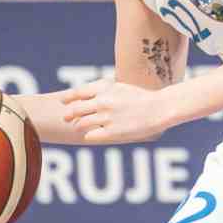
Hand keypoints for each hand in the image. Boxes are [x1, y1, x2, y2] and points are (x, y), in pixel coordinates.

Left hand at [58, 80, 174, 143]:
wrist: (160, 108)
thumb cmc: (140, 98)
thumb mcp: (120, 87)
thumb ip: (101, 90)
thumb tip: (82, 97)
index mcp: (104, 87)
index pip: (77, 92)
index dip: (67, 98)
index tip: (63, 102)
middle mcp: (103, 101)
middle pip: (75, 109)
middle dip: (69, 114)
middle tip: (67, 118)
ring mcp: (106, 117)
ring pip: (80, 123)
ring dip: (79, 125)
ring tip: (80, 126)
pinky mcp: (112, 132)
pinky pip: (90, 135)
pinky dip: (89, 135)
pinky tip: (93, 134)